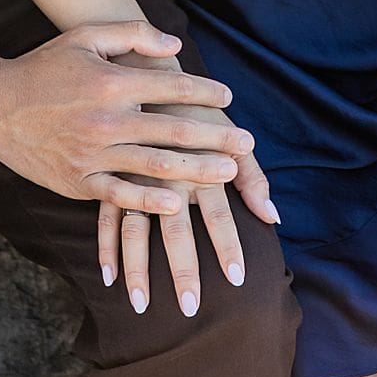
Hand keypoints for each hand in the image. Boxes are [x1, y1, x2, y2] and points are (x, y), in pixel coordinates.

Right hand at [0, 21, 247, 213]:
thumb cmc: (44, 68)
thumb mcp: (85, 38)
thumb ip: (132, 35)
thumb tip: (175, 45)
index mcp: (112, 82)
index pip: (171, 85)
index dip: (204, 91)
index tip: (228, 97)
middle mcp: (107, 119)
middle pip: (174, 129)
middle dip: (216, 136)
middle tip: (247, 142)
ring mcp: (93, 154)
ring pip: (156, 165)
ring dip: (197, 170)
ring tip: (228, 173)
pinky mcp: (79, 182)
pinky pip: (121, 195)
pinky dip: (150, 201)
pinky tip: (176, 203)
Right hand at [96, 105, 280, 317]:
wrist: (139, 69)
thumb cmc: (192, 105)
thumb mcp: (227, 133)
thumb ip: (252, 177)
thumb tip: (272, 217)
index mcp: (198, 162)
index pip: (218, 213)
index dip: (228, 246)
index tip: (237, 279)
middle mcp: (165, 172)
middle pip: (175, 229)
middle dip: (183, 269)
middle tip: (190, 307)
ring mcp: (132, 174)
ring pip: (135, 229)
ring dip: (138, 267)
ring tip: (142, 303)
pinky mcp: (106, 174)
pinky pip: (104, 216)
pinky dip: (104, 246)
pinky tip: (107, 276)